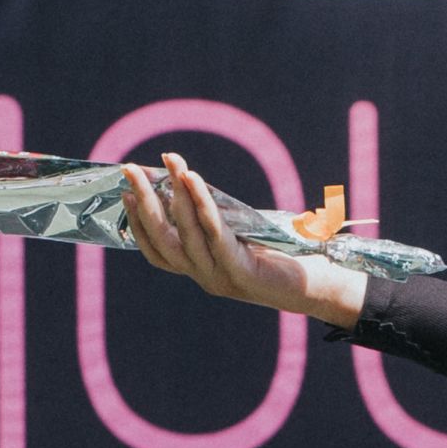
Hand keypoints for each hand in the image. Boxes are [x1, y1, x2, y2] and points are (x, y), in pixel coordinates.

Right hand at [119, 153, 369, 329]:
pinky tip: (192, 178)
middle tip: (128, 169)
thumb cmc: (283, 255)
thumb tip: (187, 180)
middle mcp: (205, 277)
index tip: (125, 192)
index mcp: (201, 271)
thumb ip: (215, 217)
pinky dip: (201, 203)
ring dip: (173, 194)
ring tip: (167, 162)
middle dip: (144, 202)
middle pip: (163, 240)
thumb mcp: (241, 232)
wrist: (321, 284)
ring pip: (186, 233)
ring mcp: (220, 277)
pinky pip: (214, 232)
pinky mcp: (241, 272)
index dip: (137, 223)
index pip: (157, 252)